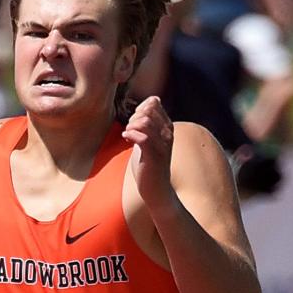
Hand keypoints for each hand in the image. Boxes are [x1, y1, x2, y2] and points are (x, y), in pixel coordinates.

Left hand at [121, 96, 176, 216]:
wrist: (156, 189)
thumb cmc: (150, 165)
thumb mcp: (150, 140)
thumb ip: (148, 123)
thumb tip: (144, 105)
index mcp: (167, 127)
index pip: (154, 102)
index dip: (140, 107)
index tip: (134, 121)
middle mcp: (167, 133)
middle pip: (148, 110)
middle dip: (133, 117)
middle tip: (129, 129)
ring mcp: (162, 145)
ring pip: (144, 122)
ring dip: (131, 126)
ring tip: (128, 135)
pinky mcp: (154, 156)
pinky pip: (142, 137)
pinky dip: (130, 135)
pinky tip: (126, 139)